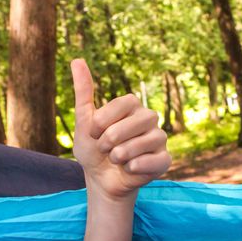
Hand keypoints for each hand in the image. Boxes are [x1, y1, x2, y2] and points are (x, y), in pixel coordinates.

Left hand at [71, 59, 170, 201]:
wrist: (101, 180)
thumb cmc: (93, 150)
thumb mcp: (84, 122)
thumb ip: (84, 92)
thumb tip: (77, 60)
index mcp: (132, 105)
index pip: (123, 103)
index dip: (103, 121)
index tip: (93, 133)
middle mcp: (149, 118)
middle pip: (135, 122)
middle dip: (111, 139)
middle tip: (105, 148)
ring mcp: (159, 138)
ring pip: (146, 142)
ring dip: (121, 155)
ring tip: (116, 159)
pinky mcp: (164, 159)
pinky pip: (155, 161)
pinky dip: (136, 167)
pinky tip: (129, 169)